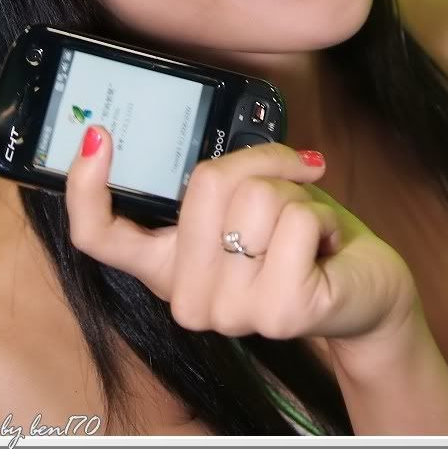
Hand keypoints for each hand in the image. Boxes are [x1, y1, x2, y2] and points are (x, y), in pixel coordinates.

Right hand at [65, 129, 417, 356]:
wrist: (362, 289)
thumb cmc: (300, 236)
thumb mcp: (248, 200)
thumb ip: (219, 180)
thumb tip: (225, 136)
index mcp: (167, 263)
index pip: (98, 235)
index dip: (85, 185)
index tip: (97, 134)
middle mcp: (186, 297)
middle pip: (204, 184)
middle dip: (261, 162)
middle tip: (291, 180)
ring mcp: (229, 313)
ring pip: (256, 198)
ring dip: (296, 195)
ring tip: (306, 228)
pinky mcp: (280, 313)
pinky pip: (297, 220)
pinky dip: (322, 214)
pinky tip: (326, 248)